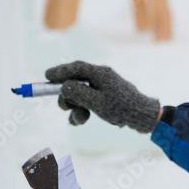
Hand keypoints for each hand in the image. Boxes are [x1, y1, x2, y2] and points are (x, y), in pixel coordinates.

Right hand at [45, 61, 160, 132]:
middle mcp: (101, 78)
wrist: (142, 117)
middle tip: (65, 107)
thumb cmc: (122, 108)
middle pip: (75, 82)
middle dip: (67, 95)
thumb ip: (78, 93)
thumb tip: (64, 86)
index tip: (46, 76)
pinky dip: (82, 111)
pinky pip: (88, 102)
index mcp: (100, 74)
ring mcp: (103, 89)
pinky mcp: (105, 99)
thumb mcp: (97, 102)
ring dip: (75, 108)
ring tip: (79, 120)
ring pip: (80, 95)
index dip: (59, 71)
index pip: (76, 67)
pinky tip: (81, 121)